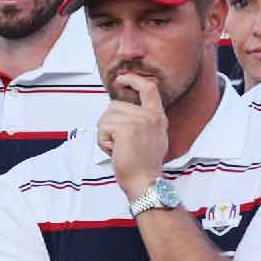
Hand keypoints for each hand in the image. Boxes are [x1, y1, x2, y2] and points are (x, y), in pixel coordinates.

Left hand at [96, 73, 168, 200]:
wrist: (145, 181)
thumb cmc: (144, 165)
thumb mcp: (151, 137)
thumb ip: (142, 120)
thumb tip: (122, 111)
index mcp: (158, 117)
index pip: (149, 88)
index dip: (133, 79)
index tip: (121, 79)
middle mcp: (151, 116)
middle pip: (114, 106)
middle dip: (109, 125)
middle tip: (120, 143)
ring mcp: (139, 121)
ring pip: (106, 117)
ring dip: (105, 134)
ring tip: (119, 148)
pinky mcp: (126, 128)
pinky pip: (103, 129)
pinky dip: (103, 142)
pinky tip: (116, 151)